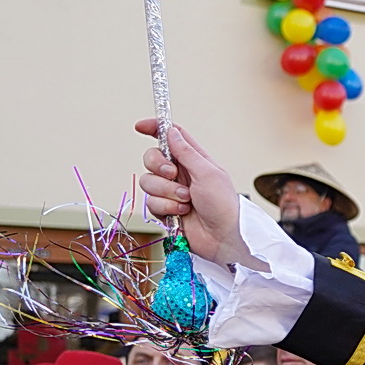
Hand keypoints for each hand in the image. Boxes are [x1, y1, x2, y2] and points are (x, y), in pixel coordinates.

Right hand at [135, 121, 259, 266]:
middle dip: (158, 165)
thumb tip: (171, 131)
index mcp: (194, 160)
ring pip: (148, 181)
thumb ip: (187, 152)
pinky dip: (166, 207)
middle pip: (151, 158)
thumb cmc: (224, 205)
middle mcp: (180, 174)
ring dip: (167, 192)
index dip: (154, 128)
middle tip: (173, 174)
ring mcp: (171, 192)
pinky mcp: (165, 209)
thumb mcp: (209, 173)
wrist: (223, 237)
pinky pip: (150, 202)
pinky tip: (182, 212)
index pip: (170, 137)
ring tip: (187, 200)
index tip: (140, 127)